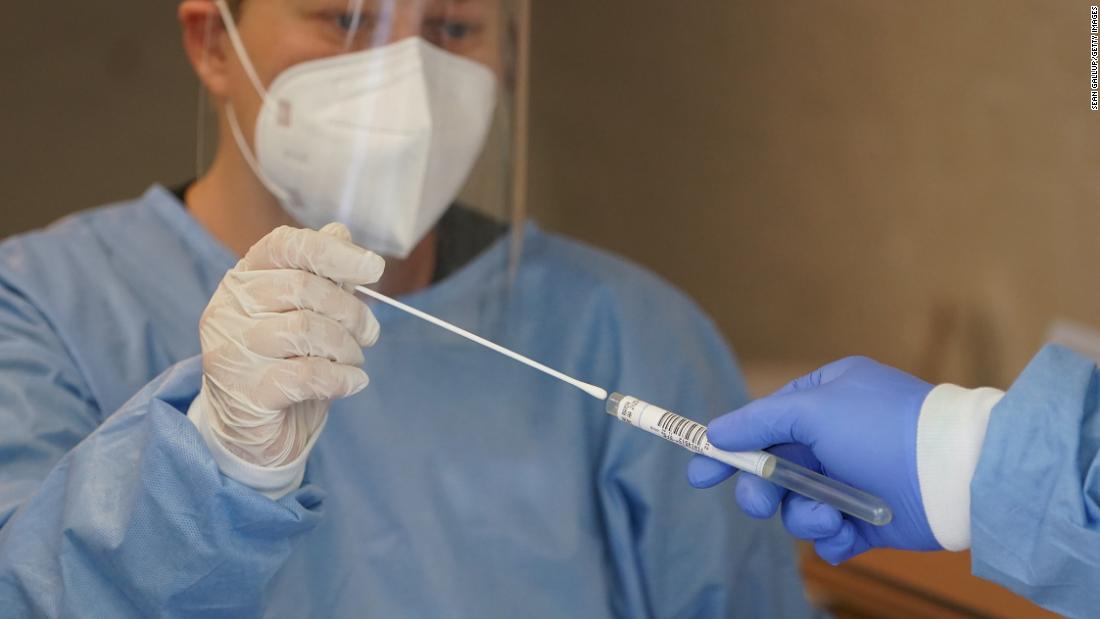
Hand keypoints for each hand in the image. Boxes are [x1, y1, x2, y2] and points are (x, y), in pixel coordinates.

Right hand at [194, 223, 383, 467]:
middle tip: (369, 332)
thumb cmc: (282, 363)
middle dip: (350, 310)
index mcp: (243, 279)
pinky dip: (342, 378)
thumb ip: (321, 276)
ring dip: (346, 347)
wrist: (251, 432)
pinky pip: (309, 375)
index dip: (333, 252)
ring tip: (353, 359)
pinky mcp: (246, 392)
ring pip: (306, 330)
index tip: (374, 268)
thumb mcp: (305, 315)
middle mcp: (228, 308)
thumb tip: (340, 232)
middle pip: (303, 287)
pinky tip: (352, 382)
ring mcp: (232, 350)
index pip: (285, 246)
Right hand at [688, 357, 940, 563]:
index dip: (728, 448)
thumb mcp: (814, 409)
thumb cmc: (885, 428)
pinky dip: (833, 537)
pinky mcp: (868, 518)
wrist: (957, 475)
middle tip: (759, 504)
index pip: (763, 422)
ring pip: (797, 507)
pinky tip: (849, 533)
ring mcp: (852, 479)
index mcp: (825, 398)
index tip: (698, 473)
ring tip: (831, 518)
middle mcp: (836, 437)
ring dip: (806, 516)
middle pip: (772, 471)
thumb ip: (759, 421)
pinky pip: (828, 534)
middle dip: (762, 491)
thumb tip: (717, 432)